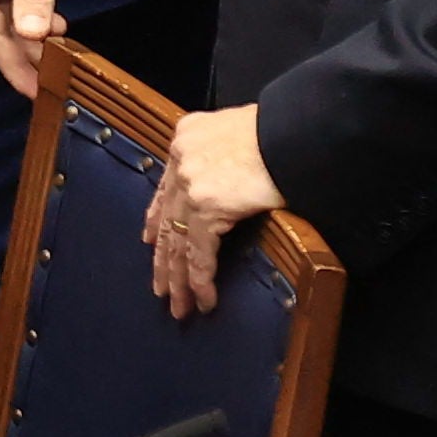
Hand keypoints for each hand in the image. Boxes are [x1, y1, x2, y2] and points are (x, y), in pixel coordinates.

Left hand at [145, 105, 284, 318]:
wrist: (289, 131)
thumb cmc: (275, 130)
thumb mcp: (235, 130)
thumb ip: (219, 153)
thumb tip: (226, 176)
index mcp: (185, 138)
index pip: (165, 187)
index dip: (156, 217)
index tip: (148, 239)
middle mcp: (181, 161)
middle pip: (167, 220)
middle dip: (163, 259)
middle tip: (160, 288)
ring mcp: (190, 185)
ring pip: (178, 242)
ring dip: (178, 279)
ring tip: (178, 307)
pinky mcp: (207, 209)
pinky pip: (200, 253)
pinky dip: (201, 280)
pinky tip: (203, 300)